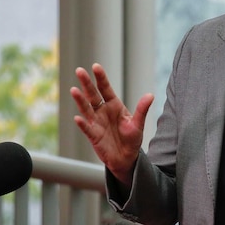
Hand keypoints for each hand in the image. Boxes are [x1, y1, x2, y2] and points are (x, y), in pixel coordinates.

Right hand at [70, 63, 153, 184]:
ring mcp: (96, 122)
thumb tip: (150, 95)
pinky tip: (78, 118)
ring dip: (80, 100)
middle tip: (79, 70)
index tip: (96, 66)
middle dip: (86, 83)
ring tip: (74, 90)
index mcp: (114, 105)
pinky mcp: (93, 135)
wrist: (126, 158)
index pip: (105, 89)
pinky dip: (82, 123)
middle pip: (93, 95)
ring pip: (86, 109)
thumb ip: (142, 110)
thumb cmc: (132, 139)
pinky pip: (87, 128)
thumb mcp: (138, 124)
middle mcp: (103, 111)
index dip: (101, 78)